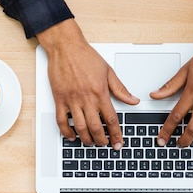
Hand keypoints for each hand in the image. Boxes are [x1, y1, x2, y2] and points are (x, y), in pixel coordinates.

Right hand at [37, 19, 138, 147]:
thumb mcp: (108, 71)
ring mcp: (71, 100)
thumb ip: (121, 89)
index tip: (118, 142)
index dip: (116, 134)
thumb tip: (133, 100)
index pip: (111, 119)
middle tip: (105, 145)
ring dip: (86, 139)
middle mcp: (86, 98)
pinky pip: (61, 121)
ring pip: (79, 127)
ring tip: (90, 142)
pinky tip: (71, 136)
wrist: (66, 47)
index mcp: (100, 92)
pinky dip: (66, 132)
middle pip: (95, 127)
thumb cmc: (85, 56)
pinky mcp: (59, 99)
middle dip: (101, 140)